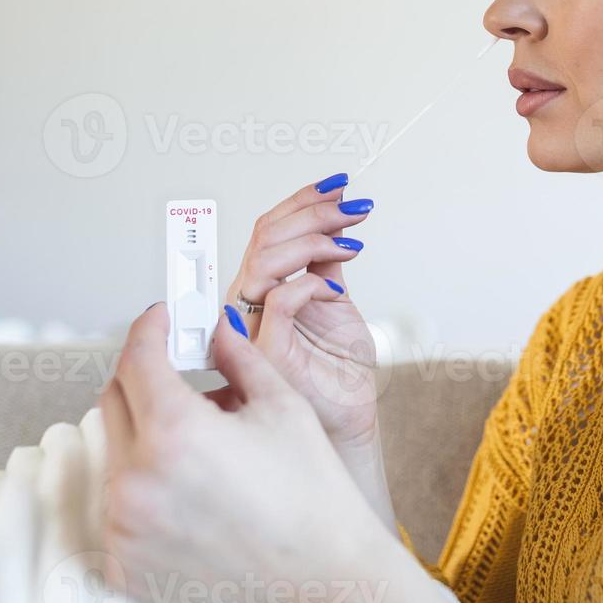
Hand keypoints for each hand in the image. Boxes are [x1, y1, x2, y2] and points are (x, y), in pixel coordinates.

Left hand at [101, 304, 506, 602]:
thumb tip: (217, 329)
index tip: (161, 320)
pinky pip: (119, 506)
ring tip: (202, 446)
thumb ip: (239, 357)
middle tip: (179, 374)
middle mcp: (136, 481)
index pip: (137, 357)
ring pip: (115, 454)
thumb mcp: (282, 408)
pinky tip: (192, 491)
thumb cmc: (314, 504)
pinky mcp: (125, 564)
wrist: (326, 585)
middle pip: (114, 401)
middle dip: (144, 377)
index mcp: (174, 433)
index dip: (150, 328)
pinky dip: (146, 487)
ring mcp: (125, 528)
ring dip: (146, 435)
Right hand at [223, 173, 378, 450]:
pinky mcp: (265, 349)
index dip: (301, 200)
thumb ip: (325, 262)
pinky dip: (312, 282)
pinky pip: (279, 298)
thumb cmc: (337, 371)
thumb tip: (333, 217)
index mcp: (262, 286)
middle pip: (265, 235)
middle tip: (353, 208)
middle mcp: (249, 301)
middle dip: (314, 211)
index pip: (268, 229)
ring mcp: (252, 324)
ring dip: (315, 238)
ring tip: (351, 240)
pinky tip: (337, 287)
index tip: (339, 186)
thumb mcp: (336, 300)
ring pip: (266, 258)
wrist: (348, 417)